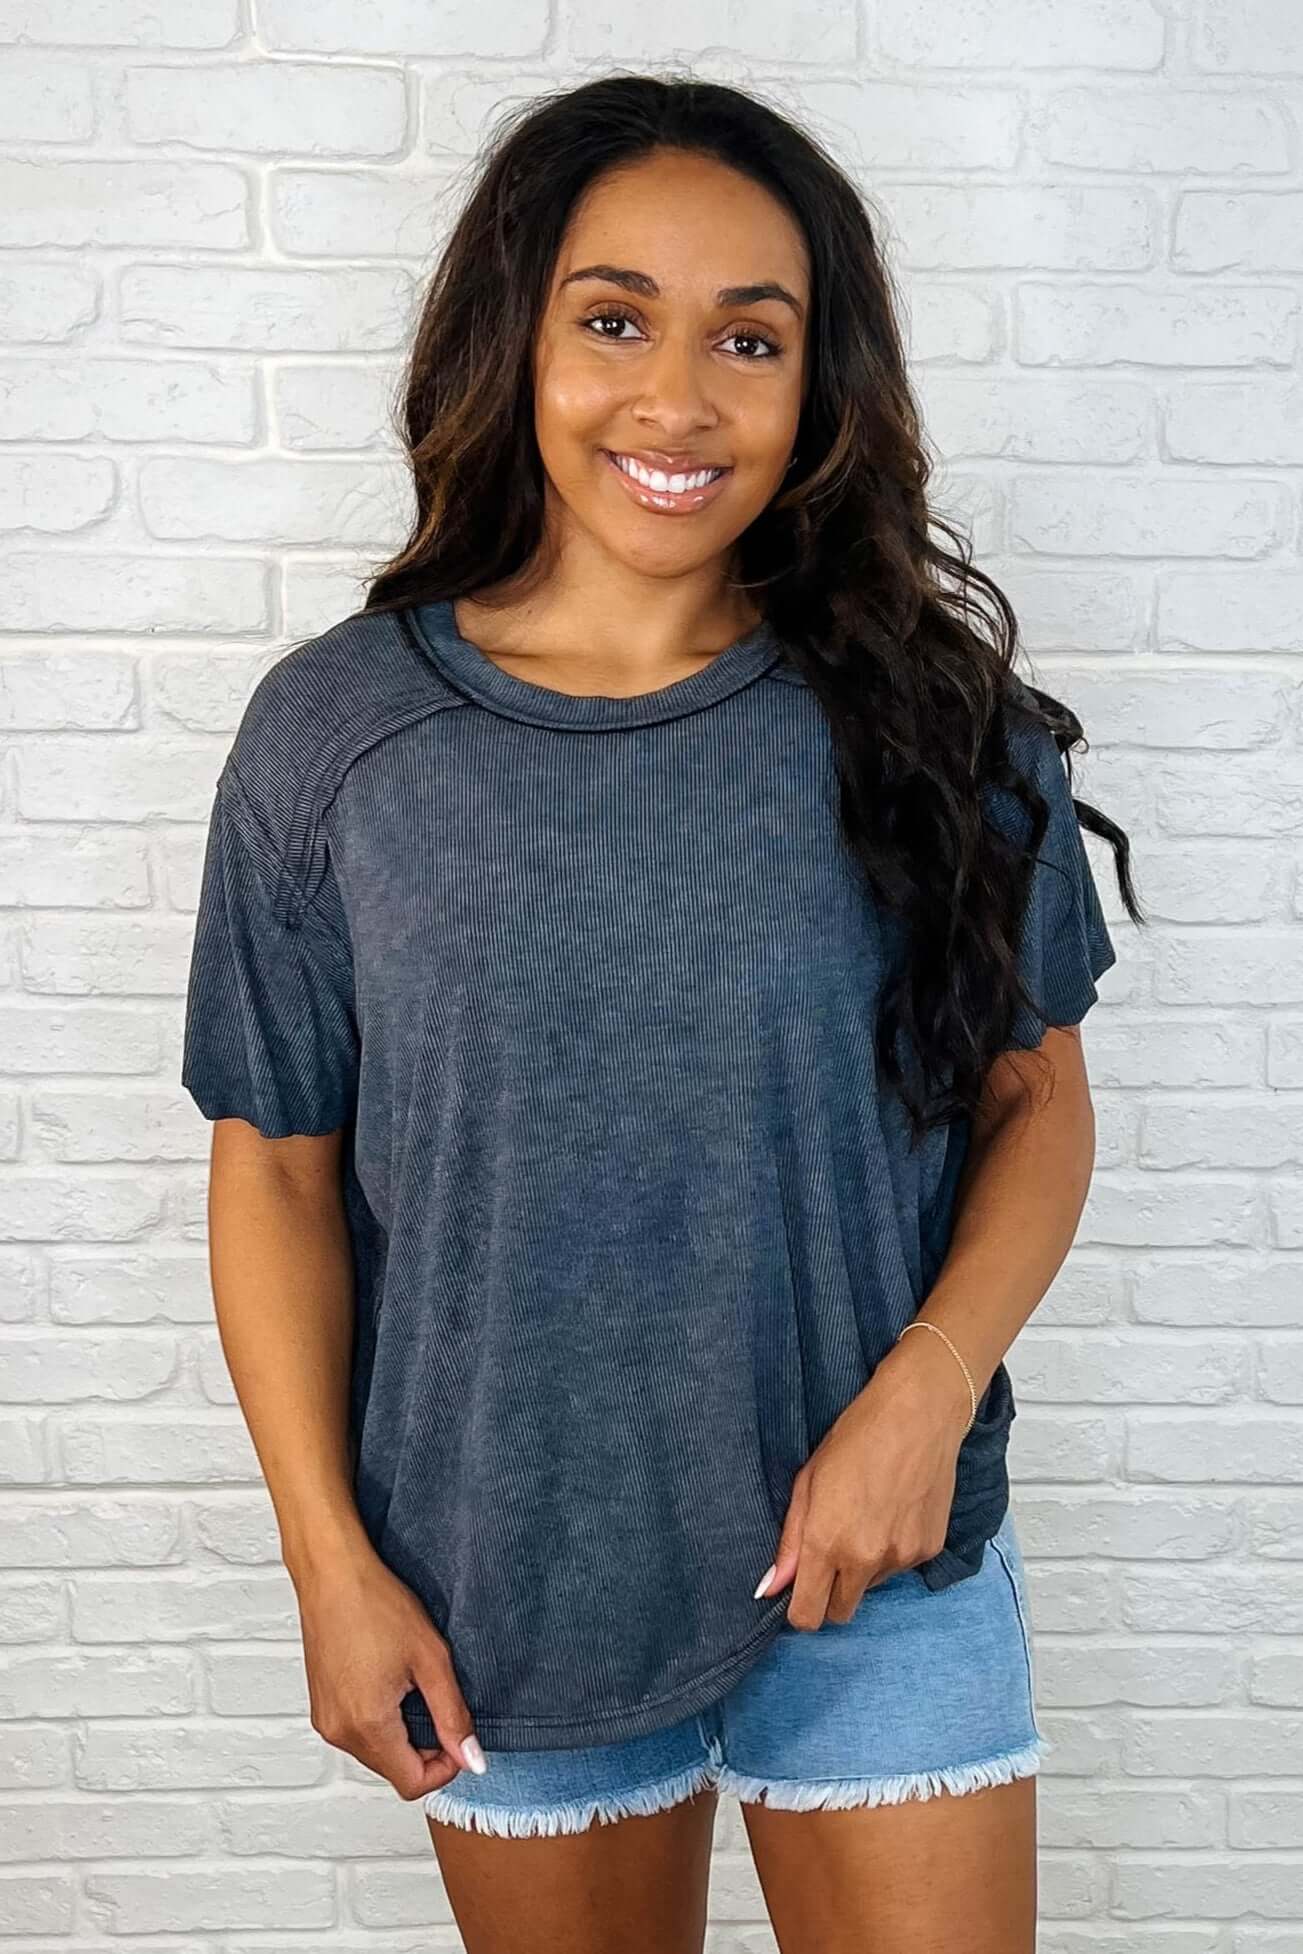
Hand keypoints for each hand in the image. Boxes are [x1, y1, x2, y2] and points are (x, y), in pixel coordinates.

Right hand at [294, 1547, 485, 1799]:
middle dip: (423, 1749)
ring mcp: (325, 1720)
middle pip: (393, 1770)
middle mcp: (339, 1731)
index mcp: (368, 1725)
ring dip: (402, 1733)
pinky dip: (379, 1721)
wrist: (332, 1573)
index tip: (457, 1733)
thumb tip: (472, 1760)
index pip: (412, 1783)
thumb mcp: (431, 1659)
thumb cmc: (377, 1604)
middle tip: (438, 1700)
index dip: (444, 1767)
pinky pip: (356, 1733)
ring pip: (375, 1753)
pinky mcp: (320, 1706)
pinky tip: (389, 1681)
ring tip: (411, 1685)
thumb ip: (453, 1716)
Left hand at [756, 1337, 974, 1630]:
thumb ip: (791, 1540)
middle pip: (840, 1612)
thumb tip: (773, 1587)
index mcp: (827, 1542)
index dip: (801, 1610)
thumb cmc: (854, 1437)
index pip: (808, 1617)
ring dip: (863, 1567)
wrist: (919, 1413)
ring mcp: (901, 1557)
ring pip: (872, 1587)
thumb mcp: (808, 1481)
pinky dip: (893, 1550)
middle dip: (831, 1593)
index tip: (800, 1591)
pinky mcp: (930, 1549)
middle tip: (832, 1550)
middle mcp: (865, 1559)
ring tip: (868, 1516)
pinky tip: (895, 1510)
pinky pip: (901, 1567)